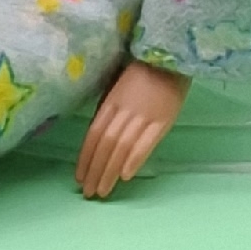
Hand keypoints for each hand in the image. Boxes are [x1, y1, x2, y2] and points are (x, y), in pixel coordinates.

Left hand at [75, 59, 190, 198]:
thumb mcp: (117, 85)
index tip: (79, 177)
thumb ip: (108, 108)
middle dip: (95, 170)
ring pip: (122, 147)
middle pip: (105, 144)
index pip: (93, 134)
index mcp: (111, 101)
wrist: (171, 57)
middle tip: (88, 193)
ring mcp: (144, 116)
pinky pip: (146, 143)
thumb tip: (97, 135)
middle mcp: (124, 110)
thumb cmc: (142, 70)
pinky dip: (134, 159)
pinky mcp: (164, 121)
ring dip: (110, 171)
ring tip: (103, 191)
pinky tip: (125, 176)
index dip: (85, 157)